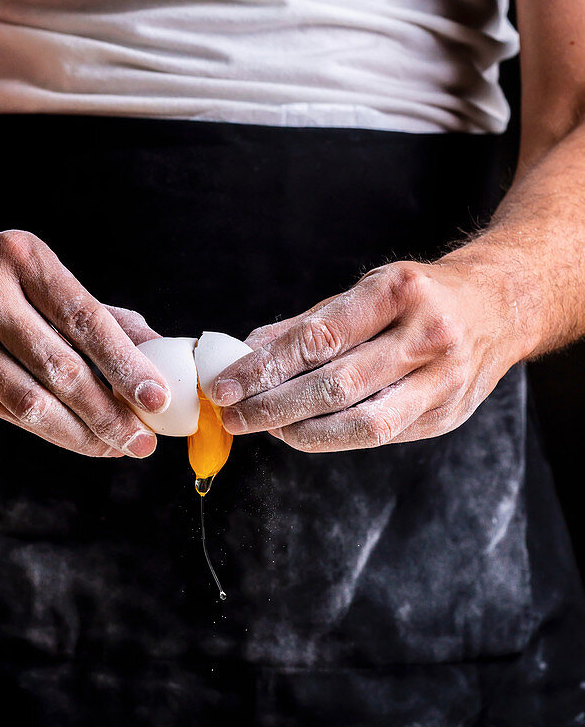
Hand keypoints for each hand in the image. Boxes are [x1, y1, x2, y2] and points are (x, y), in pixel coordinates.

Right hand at [0, 227, 170, 456]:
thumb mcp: (39, 274)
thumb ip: (99, 313)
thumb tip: (160, 349)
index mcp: (22, 259)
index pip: (85, 318)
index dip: (124, 363)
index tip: (157, 397)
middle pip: (59, 368)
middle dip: (108, 412)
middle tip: (141, 440)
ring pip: (29, 400)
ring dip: (79, 433)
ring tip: (114, 446)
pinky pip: (3, 411)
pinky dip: (46, 429)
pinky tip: (74, 436)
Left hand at [213, 255, 527, 451]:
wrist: (500, 307)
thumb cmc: (419, 297)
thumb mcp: (367, 290)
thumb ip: (308, 324)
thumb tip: (246, 351)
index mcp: (399, 292)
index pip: (319, 339)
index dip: (265, 368)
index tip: (225, 386)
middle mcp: (426, 335)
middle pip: (336, 386)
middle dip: (275, 406)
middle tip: (235, 416)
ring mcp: (442, 380)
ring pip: (363, 423)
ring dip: (304, 432)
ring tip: (269, 427)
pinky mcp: (446, 415)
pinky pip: (382, 435)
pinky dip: (337, 436)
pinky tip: (308, 430)